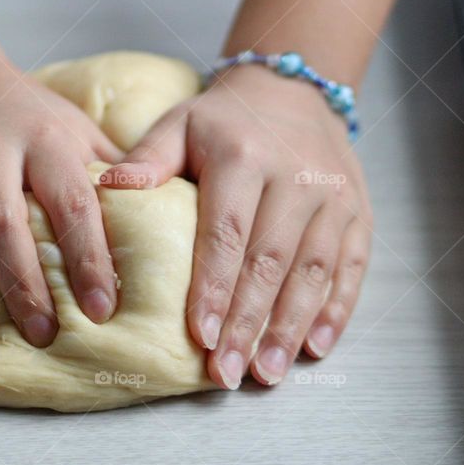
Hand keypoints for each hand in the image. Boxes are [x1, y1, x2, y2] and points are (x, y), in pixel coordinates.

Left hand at [101, 65, 371, 387]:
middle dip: (248, 324)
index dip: (214, 287)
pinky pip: (352, 266)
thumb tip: (105, 187)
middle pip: (270, 261)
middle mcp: (296, 177)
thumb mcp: (181, 124)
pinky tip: (316, 348)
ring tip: (266, 373)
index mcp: (244, 157)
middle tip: (227, 373)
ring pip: (313, 271)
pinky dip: (336, 310)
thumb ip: (148, 159)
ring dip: (290, 328)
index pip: (227, 232)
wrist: (295, 91)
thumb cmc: (225, 120)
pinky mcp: (358, 213)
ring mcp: (333, 197)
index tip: (200, 336)